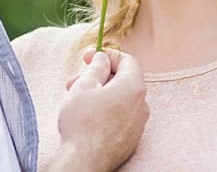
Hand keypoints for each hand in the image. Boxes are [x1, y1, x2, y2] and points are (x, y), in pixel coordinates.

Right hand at [48, 47, 147, 171]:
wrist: (85, 161)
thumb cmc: (83, 122)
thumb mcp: (84, 86)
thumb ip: (96, 67)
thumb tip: (102, 59)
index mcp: (133, 87)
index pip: (127, 61)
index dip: (107, 55)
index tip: (88, 57)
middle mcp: (141, 105)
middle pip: (123, 80)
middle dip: (99, 76)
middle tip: (75, 80)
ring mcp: (138, 125)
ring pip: (120, 99)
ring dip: (100, 94)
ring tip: (77, 99)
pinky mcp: (130, 139)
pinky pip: (121, 116)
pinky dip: (106, 110)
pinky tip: (87, 116)